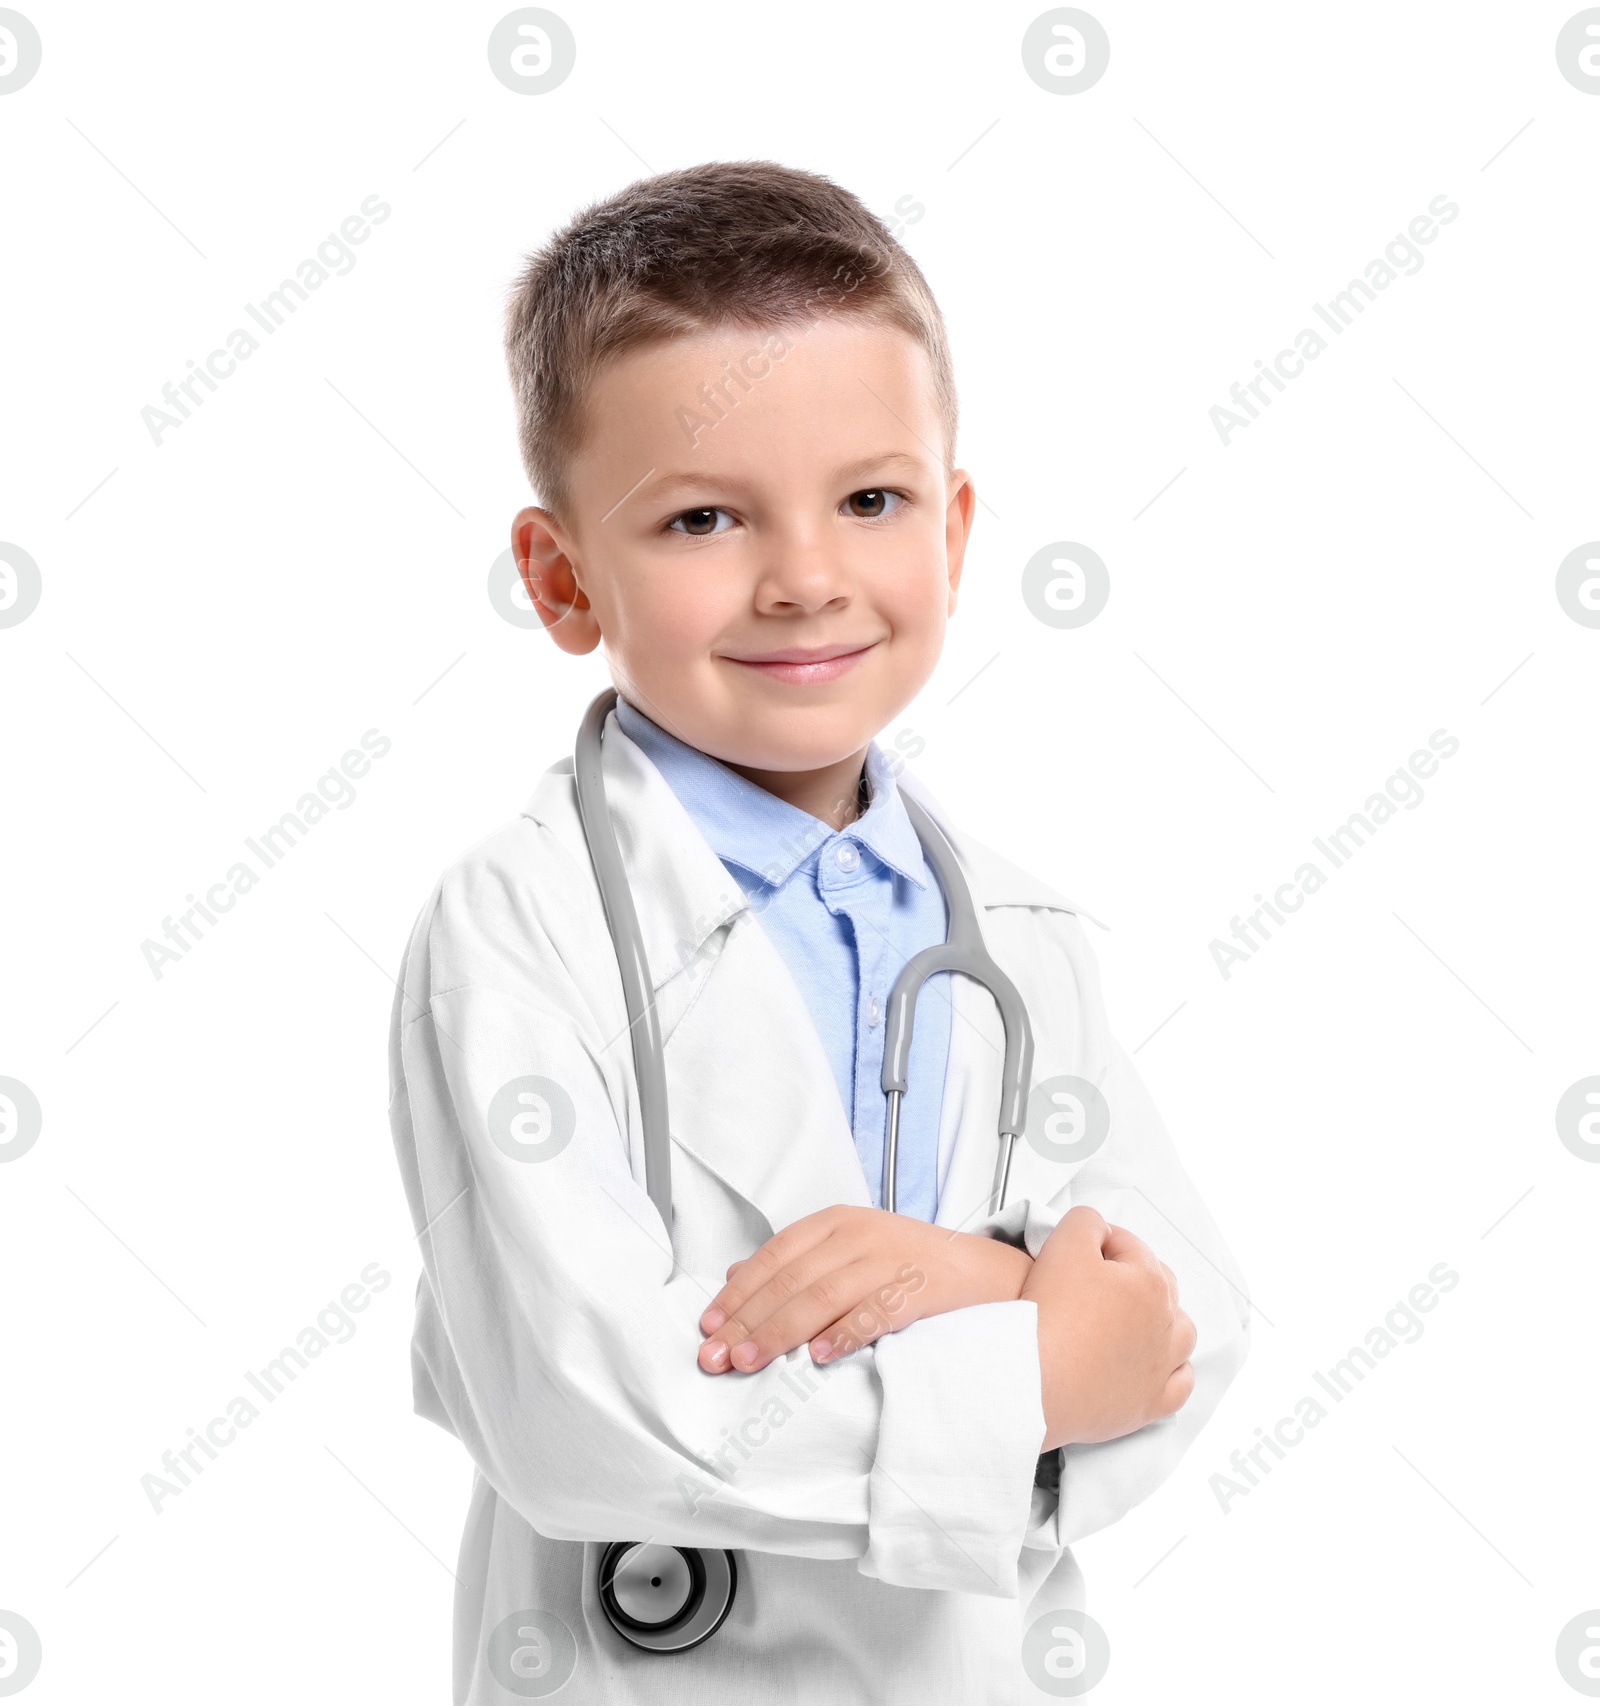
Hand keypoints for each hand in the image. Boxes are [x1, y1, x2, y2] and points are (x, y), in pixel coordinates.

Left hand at [697, 1205, 1032, 1373]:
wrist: (987, 1273)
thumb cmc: (911, 1266)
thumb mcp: (849, 1250)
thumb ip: (796, 1263)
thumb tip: (735, 1281)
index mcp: (837, 1221)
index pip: (775, 1256)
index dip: (738, 1294)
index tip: (708, 1327)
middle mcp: (860, 1234)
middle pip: (791, 1279)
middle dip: (747, 1320)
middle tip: (716, 1356)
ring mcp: (891, 1259)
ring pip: (822, 1295)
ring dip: (780, 1331)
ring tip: (750, 1361)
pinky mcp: (920, 1288)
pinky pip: (875, 1312)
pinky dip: (844, 1333)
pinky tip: (819, 1356)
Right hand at [1024, 1206, 1195, 1449]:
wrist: (1036, 1379)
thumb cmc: (1049, 1314)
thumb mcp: (1063, 1243)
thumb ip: (1086, 1222)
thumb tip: (1098, 1228)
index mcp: (1150, 1283)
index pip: (1130, 1248)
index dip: (1102, 1242)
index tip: (1080, 1248)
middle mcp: (1166, 1324)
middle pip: (1159, 1288)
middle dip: (1133, 1277)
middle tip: (1096, 1279)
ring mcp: (1161, 1367)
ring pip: (1179, 1335)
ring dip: (1161, 1321)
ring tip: (1130, 1319)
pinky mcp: (1149, 1404)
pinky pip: (1178, 1385)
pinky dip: (1172, 1371)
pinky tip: (1153, 1365)